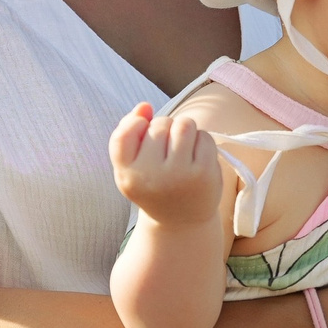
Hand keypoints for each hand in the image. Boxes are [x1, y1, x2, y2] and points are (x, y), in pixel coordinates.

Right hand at [109, 103, 223, 227]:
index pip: (124, 133)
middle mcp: (150, 176)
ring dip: (185, 130)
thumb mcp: (131, 165)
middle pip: (158, 125)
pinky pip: (203, 136)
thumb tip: (144, 106)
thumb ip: (129, 132)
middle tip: (167, 150)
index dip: (135, 123)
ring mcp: (178, 175)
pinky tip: (197, 157)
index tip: (143, 131)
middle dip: (165, 128)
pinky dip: (202, 140)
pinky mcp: (203, 174)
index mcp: (127, 175)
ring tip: (183, 148)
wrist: (181, 221)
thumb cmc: (153, 185)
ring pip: (183, 124)